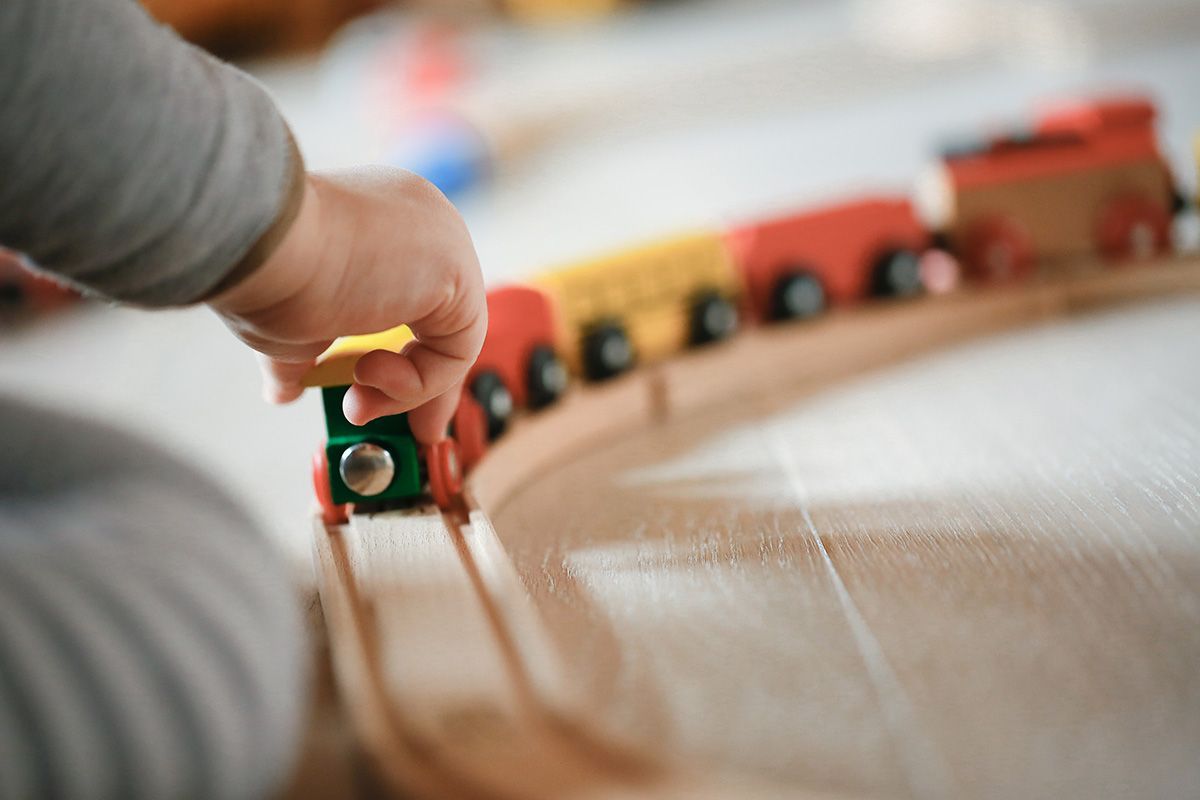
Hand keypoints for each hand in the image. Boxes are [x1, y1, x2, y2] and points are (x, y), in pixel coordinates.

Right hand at [209, 167, 485, 443]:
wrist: (255, 243)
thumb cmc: (261, 272)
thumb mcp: (286, 322)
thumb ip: (301, 355)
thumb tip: (283, 390)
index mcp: (382, 225)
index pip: (415, 303)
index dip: (405, 360)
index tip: (377, 402)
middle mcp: (421, 223)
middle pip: (444, 321)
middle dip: (423, 386)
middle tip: (409, 433)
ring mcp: (443, 240)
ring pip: (451, 339)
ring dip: (408, 391)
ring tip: (356, 404)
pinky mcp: (457, 268)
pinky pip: (458, 348)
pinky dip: (420, 382)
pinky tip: (370, 376)